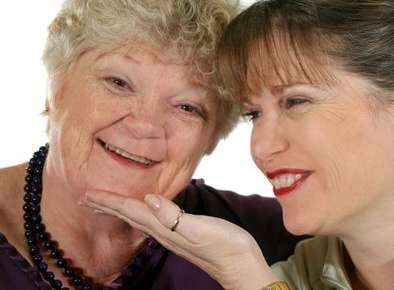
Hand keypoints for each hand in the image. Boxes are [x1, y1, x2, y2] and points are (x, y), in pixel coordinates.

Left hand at [83, 191, 277, 289]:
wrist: (241, 266)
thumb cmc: (225, 246)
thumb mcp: (200, 229)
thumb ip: (173, 215)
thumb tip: (149, 199)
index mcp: (165, 229)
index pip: (131, 211)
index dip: (110, 201)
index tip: (87, 193)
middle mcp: (164, 233)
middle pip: (129, 217)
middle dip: (107, 207)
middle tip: (85, 198)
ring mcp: (172, 236)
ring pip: (138, 220)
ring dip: (119, 211)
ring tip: (105, 205)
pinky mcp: (182, 235)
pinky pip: (152, 222)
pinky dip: (139, 215)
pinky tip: (142, 213)